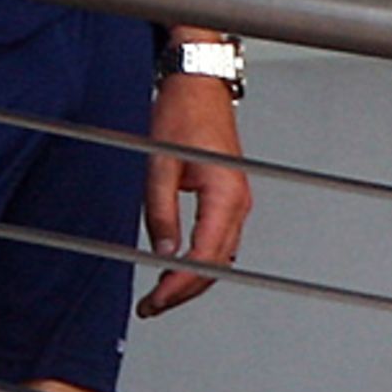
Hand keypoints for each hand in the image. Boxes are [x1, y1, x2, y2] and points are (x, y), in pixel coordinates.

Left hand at [137, 72, 250, 316]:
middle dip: (185, 290)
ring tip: (160, 294)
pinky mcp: (229, 198)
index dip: (181, 284)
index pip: (205, 256)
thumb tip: (161, 251)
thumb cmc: (184, 113)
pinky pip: (218, 241)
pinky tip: (177, 267)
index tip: (157, 299)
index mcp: (225, 194)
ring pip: (220, 256)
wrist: (199, 86)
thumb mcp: (161, 165)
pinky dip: (200, 260)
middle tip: (153, 305)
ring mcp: (237, 201)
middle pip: (217, 265)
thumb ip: (161, 211)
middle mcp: (238, 202)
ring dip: (192, 278)